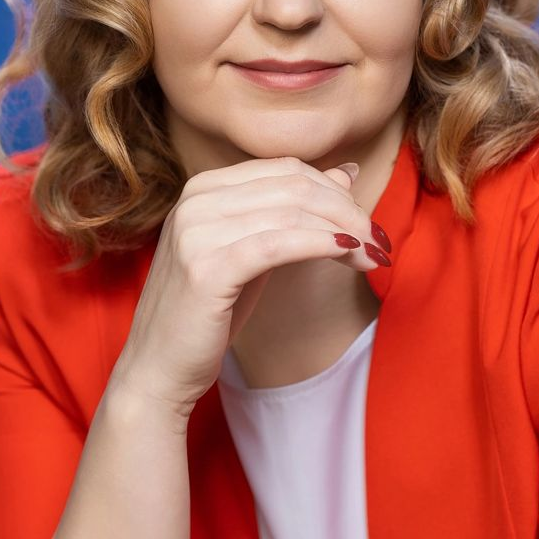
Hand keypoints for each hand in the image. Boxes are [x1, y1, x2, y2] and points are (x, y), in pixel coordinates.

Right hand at [112, 156, 388, 421]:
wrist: (159, 368)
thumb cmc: (209, 312)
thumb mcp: (255, 252)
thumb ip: (292, 212)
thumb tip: (347, 172)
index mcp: (203, 188)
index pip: (287, 170)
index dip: (337, 193)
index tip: (367, 225)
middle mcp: (196, 200)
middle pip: (295, 186)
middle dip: (348, 212)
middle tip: (379, 243)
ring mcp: (197, 231)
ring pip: (292, 212)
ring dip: (345, 231)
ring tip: (373, 256)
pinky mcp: (207, 268)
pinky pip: (279, 243)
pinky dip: (321, 245)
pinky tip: (347, 254)